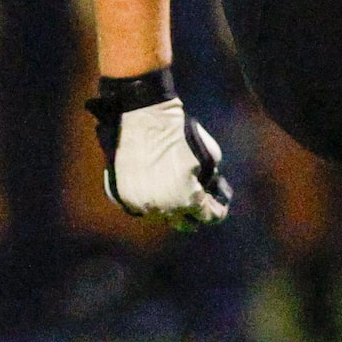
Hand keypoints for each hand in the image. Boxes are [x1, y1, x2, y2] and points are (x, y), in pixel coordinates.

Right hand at [85, 70, 230, 227]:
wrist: (142, 117)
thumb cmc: (178, 133)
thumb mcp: (209, 155)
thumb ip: (211, 179)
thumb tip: (208, 189)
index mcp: (187, 200)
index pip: (209, 217)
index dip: (217, 210)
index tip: (218, 205)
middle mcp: (163, 209)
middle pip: (184, 223)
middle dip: (194, 214)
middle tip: (198, 205)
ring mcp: (140, 206)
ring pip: (160, 216)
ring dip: (170, 209)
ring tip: (175, 195)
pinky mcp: (123, 198)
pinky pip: (141, 208)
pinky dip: (150, 202)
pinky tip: (155, 189)